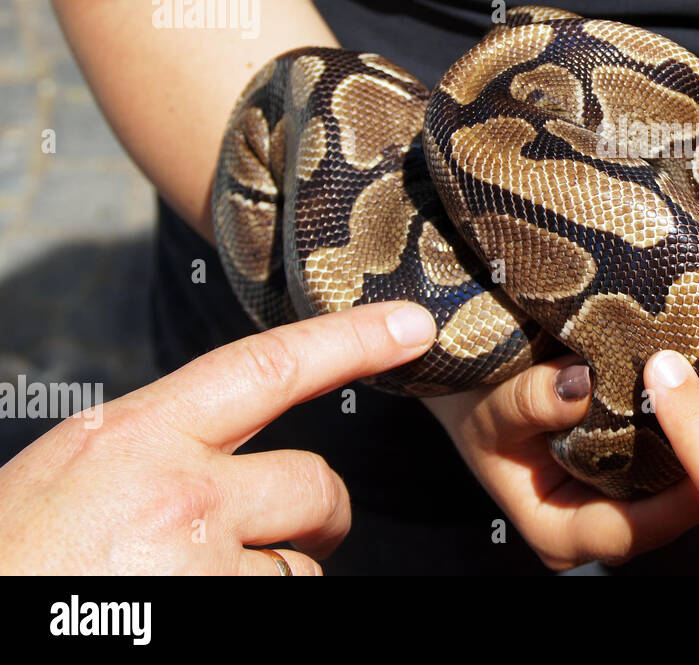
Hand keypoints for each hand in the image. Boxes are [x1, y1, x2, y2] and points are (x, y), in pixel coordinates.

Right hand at [0, 302, 439, 574]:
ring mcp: (199, 565)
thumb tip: (235, 449)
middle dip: (316, 515)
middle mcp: (178, 493)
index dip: (350, 341)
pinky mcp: (218, 618)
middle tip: (286, 535)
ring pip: (299, 566)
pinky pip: (280, 609)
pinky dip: (250, 613)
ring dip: (265, 579)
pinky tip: (176, 612)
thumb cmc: (12, 559)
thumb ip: (159, 445)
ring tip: (182, 586)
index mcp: (134, 435)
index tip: (413, 326)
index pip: (269, 366)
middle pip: (317, 483)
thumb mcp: (73, 471)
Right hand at [424, 356, 698, 570]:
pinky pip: (682, 448)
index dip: (676, 498)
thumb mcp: (487, 405)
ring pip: (684, 476)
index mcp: (561, 533)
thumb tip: (581, 385)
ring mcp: (624, 496)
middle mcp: (601, 524)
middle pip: (670, 506)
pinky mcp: (641, 464)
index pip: (633, 532)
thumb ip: (529, 402)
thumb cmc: (473, 402)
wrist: (467, 381)